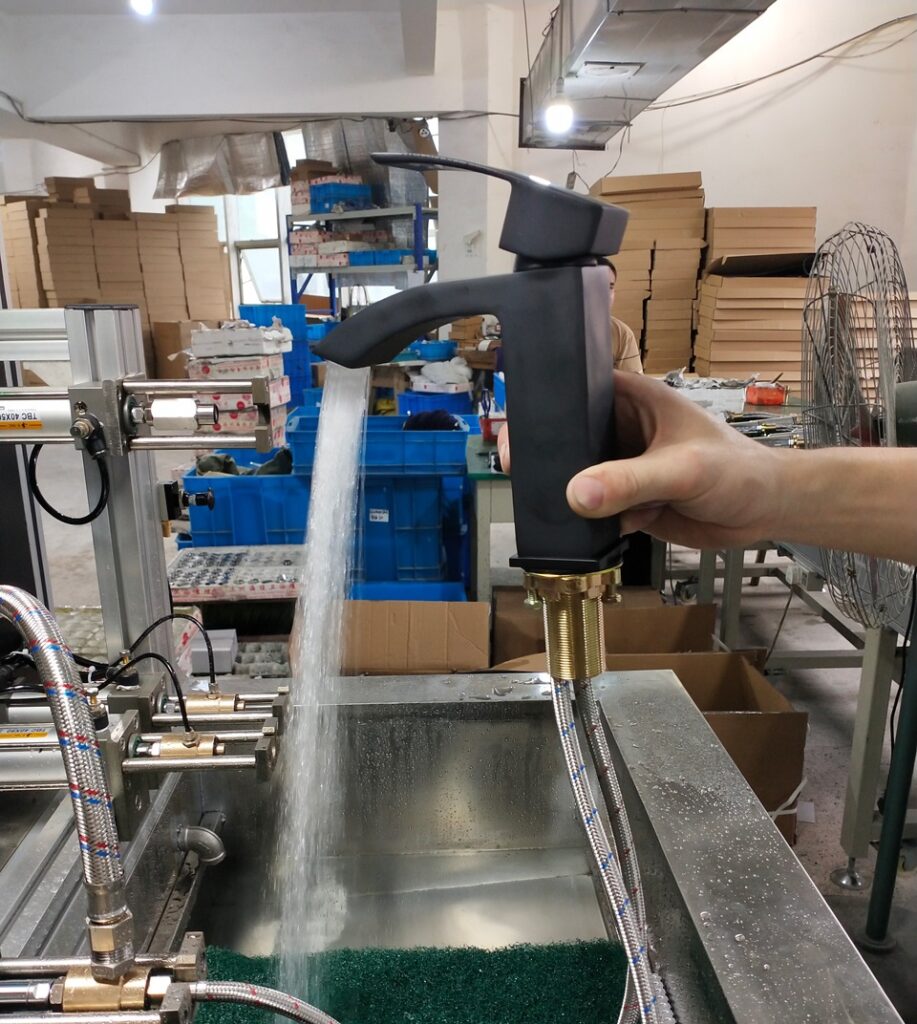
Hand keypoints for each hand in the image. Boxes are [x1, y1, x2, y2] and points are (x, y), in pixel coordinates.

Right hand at [499, 372, 783, 548]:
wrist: (763, 511)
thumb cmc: (737, 470)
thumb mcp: (681, 470)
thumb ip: (629, 482)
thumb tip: (576, 494)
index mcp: (629, 398)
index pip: (571, 392)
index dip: (542, 408)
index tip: (518, 435)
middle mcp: (618, 429)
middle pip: (565, 439)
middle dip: (549, 462)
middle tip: (526, 478)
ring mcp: (619, 465)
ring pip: (575, 479)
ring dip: (571, 497)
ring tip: (566, 508)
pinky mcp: (624, 500)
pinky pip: (592, 510)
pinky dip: (591, 522)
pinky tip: (605, 527)